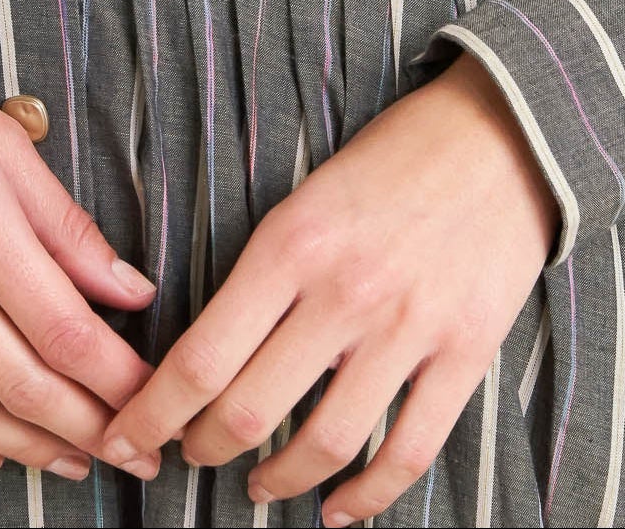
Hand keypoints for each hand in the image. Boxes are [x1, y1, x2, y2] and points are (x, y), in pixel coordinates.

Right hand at [0, 73, 160, 481]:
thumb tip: (133, 292)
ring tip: (70, 460)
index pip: (63, 326)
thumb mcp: (8, 148)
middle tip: (129, 451)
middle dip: (85, 428)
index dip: (115, 378)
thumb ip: (69, 229)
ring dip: (25, 448)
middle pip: (18, 381)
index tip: (152, 398)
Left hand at [97, 48, 560, 524]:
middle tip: (190, 456)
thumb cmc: (393, 159)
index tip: (124, 438)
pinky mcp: (466, 353)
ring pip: (325, 443)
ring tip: (258, 485)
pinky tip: (338, 510)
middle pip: (249, 411)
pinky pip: (409, 452)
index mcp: (291, 243)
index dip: (151, 416)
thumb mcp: (307, 196)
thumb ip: (264, 271)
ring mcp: (410, 328)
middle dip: (204, 450)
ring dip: (278, 481)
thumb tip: (210, 351)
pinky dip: (367, 498)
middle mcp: (345, 291)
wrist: (500, 133)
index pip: (200, 359)